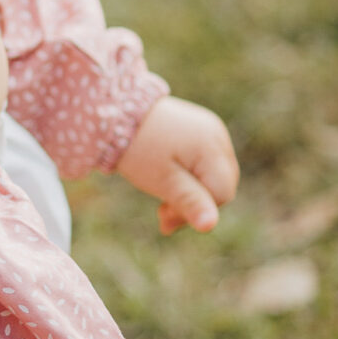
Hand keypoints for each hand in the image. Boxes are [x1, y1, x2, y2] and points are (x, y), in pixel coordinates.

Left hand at [116, 96, 239, 233]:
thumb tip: (210, 226)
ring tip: (162, 201)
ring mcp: (210, 129)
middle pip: (220, 184)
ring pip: (212, 174)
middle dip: (194, 203)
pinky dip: (189, 175)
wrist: (115, 112)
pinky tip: (167, 179)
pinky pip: (203, 160)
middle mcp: (217, 135)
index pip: (221, 193)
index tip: (164, 217)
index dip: (197, 210)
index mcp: (212, 148)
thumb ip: (189, 202)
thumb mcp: (163, 180)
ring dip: (191, 191)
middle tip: (161, 214)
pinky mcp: (199, 128)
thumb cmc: (138, 149)